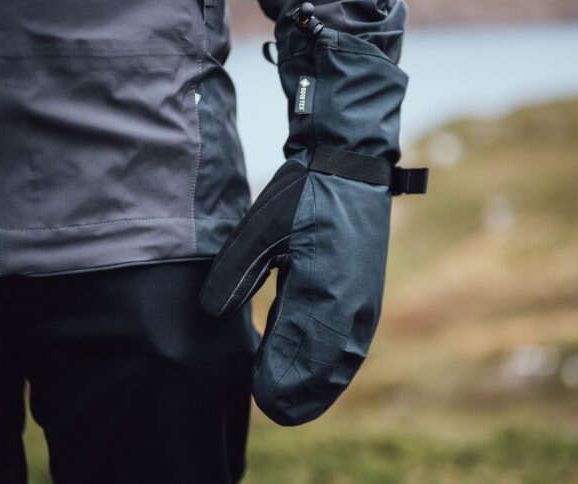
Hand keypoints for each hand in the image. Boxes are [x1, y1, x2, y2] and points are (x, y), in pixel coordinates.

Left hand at [200, 146, 426, 424]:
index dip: (275, 380)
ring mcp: (363, 304)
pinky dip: (331, 368)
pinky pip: (350, 346)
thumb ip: (237, 272)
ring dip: (317, 388)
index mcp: (323, 289)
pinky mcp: (365, 298)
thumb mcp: (262, 227)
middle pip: (325, 370)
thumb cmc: (303, 194)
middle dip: (296, 395)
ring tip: (287, 407)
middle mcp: (351, 306)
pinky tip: (311, 377)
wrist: (352, 167)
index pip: (297, 353)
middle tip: (267, 410)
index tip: (252, 394)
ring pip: (341, 363)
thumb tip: (212, 314)